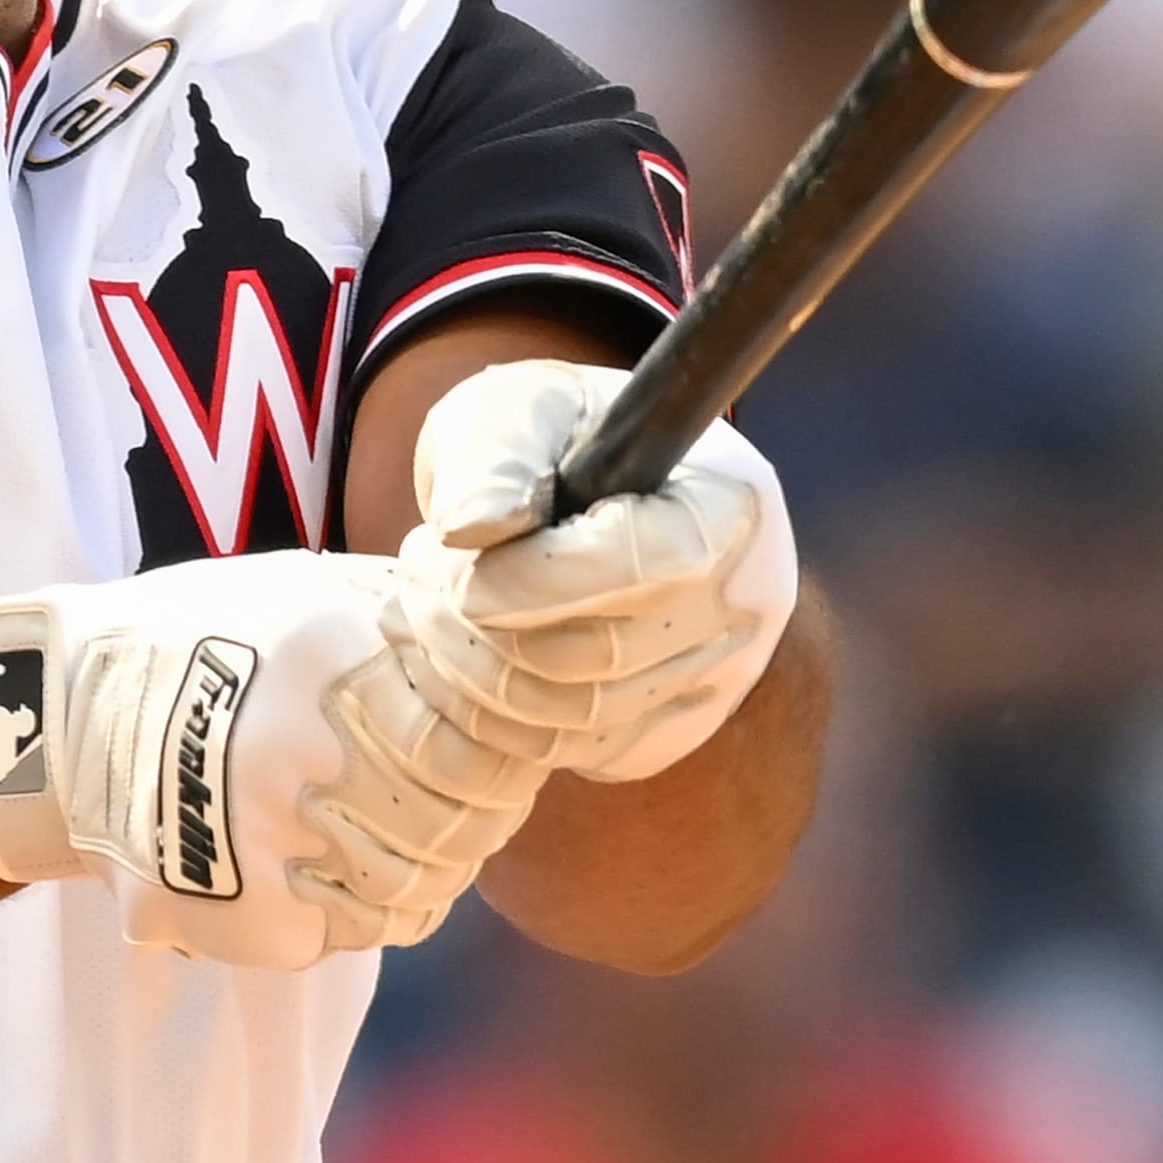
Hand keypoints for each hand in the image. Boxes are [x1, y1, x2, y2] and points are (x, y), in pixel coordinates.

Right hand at [0, 551, 544, 969]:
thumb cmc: (199, 643)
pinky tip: (335, 870)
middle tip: (462, 804)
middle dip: (475, 814)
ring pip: (420, 887)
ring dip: (425, 867)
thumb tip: (518, 645)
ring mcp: (273, 837)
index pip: (481, 739)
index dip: (504, 754)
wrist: (59, 722)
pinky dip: (362, 908)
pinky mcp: (248, 915)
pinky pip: (358, 932)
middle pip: (462, 820)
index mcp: (331, 654)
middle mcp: (305, 745)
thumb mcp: (305, 588)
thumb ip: (405, 617)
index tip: (499, 752)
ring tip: (396, 835)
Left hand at [389, 359, 796, 782]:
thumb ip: (493, 459)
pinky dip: (505, 718)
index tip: (454, 563)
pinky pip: (579, 751)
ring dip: (477, 675)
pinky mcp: (675, 726)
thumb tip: (474, 527)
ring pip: (583, 717)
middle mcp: (746, 599)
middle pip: (607, 654)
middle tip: (415, 580)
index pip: (645, 564)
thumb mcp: (512, 411)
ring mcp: (720, 675)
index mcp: (729, 502)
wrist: (588, 488)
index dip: (534, 578)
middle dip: (482, 628)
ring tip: (425, 611)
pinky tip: (462, 658)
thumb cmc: (548, 438)